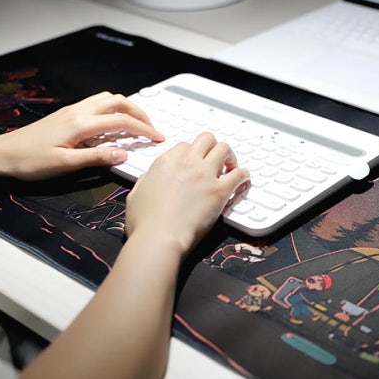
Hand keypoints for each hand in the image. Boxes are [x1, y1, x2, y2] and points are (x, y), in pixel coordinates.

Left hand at [0, 92, 163, 179]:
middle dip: (139, 113)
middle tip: (152, 128)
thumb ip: (97, 157)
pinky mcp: (67, 115)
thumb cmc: (30, 161)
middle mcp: (78, 112)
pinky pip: (97, 105)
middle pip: (118, 101)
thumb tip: (124, 153)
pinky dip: (113, 111)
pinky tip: (114, 126)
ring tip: (136, 125)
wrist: (3, 154)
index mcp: (80, 124)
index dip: (144, 129)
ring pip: (107, 99)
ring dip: (126, 109)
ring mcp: (72, 111)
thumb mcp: (66, 164)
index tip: (158, 138)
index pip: (121, 121)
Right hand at [125, 132, 249, 255]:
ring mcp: (204, 175)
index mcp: (165, 163)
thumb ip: (145, 182)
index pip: (184, 146)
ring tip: (230, 168)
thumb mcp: (135, 195)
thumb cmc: (145, 224)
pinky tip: (243, 180)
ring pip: (224, 149)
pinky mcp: (219, 190)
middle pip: (206, 140)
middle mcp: (186, 164)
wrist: (159, 238)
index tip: (196, 162)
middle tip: (216, 160)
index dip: (192, 154)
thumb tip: (149, 178)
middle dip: (212, 147)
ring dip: (229, 157)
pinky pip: (239, 173)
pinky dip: (244, 175)